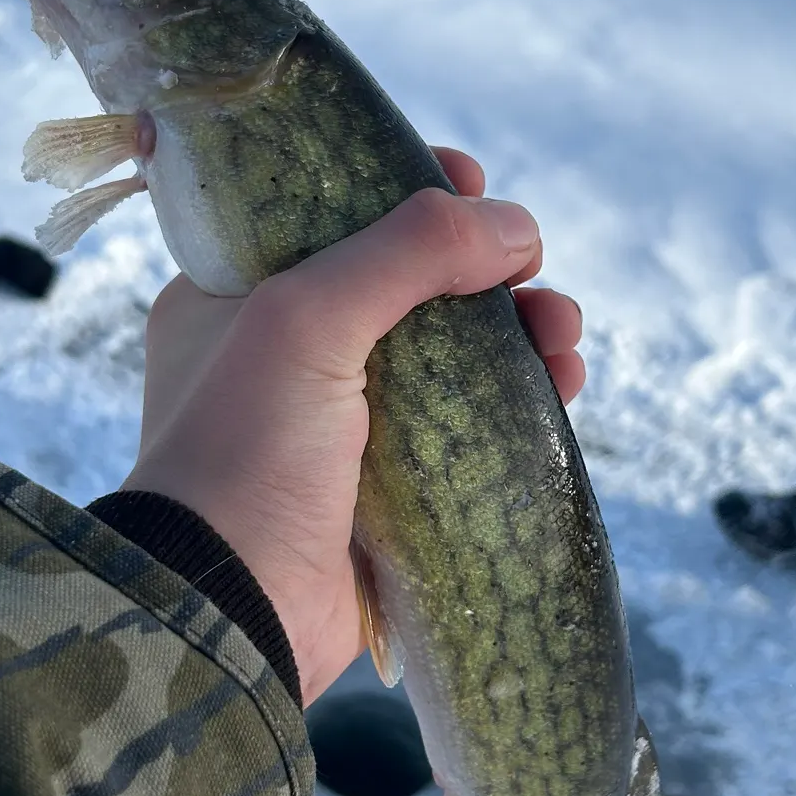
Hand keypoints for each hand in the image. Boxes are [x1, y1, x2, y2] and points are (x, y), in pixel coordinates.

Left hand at [122, 148, 586, 704]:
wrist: (231, 612)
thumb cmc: (242, 456)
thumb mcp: (305, 321)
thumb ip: (404, 253)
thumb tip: (514, 226)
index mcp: (238, 300)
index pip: (332, 216)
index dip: (406, 191)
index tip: (470, 183)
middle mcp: (287, 359)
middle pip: (408, 286)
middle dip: (485, 270)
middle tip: (533, 270)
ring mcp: (341, 430)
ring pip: (450, 358)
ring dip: (518, 335)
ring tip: (564, 335)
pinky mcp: (388, 494)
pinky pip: (468, 432)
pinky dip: (519, 404)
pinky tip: (563, 388)